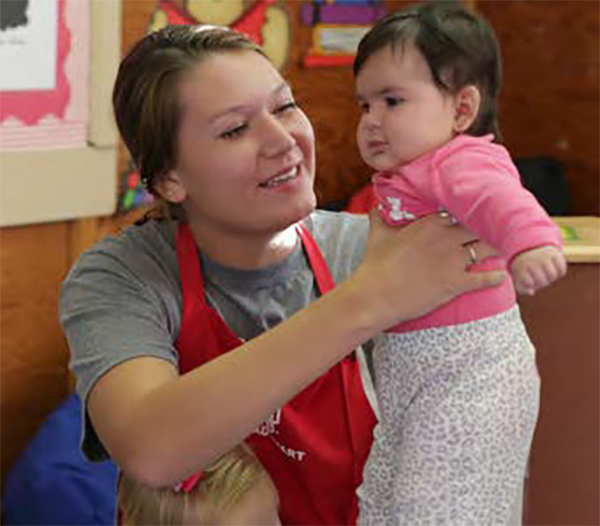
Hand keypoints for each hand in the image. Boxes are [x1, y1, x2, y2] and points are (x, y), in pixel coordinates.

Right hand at [352, 211, 506, 330]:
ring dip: (498, 249)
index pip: (461, 207)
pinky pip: (485, 279)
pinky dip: (496, 278)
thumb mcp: (377, 235)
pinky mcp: (456, 283)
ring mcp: (453, 261)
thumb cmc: (375, 265)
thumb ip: (380, 215)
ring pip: (488, 249)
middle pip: (480, 225)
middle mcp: (446, 238)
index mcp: (430, 222)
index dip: (473, 208)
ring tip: (507, 249)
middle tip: (500, 228)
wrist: (376, 296)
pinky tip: (502, 277)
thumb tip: (376, 203)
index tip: (480, 208)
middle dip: (491, 226)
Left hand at [510, 245, 566, 295]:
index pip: (529, 283)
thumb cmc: (523, 268)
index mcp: (521, 265)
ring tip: (545, 275)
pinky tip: (552, 269)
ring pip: (553, 276)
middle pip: (543, 281)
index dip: (531, 285)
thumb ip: (522, 289)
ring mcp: (544, 256)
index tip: (528, 280)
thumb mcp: (518, 277)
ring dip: (550, 279)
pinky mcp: (554, 253)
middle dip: (541, 284)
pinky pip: (562, 270)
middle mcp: (532, 259)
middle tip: (538, 279)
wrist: (530, 248)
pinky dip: (559, 273)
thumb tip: (531, 293)